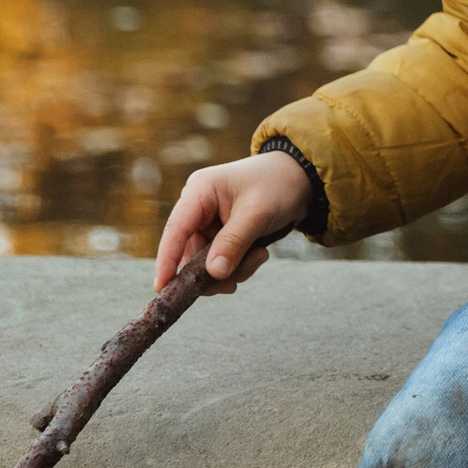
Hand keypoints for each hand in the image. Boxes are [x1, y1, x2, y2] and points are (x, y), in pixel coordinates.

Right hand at [153, 150, 310, 294]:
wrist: (305, 179)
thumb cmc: (280, 185)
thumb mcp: (257, 213)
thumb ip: (234, 242)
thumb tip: (213, 273)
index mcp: (200, 191)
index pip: (176, 230)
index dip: (167, 260)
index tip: (162, 288)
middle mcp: (199, 208)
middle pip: (191, 253)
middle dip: (213, 271)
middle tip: (233, 284)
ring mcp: (210, 223)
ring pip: (207, 262)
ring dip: (233, 268)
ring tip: (260, 255)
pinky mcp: (223, 235)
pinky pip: (222, 261)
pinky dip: (240, 264)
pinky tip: (260, 253)